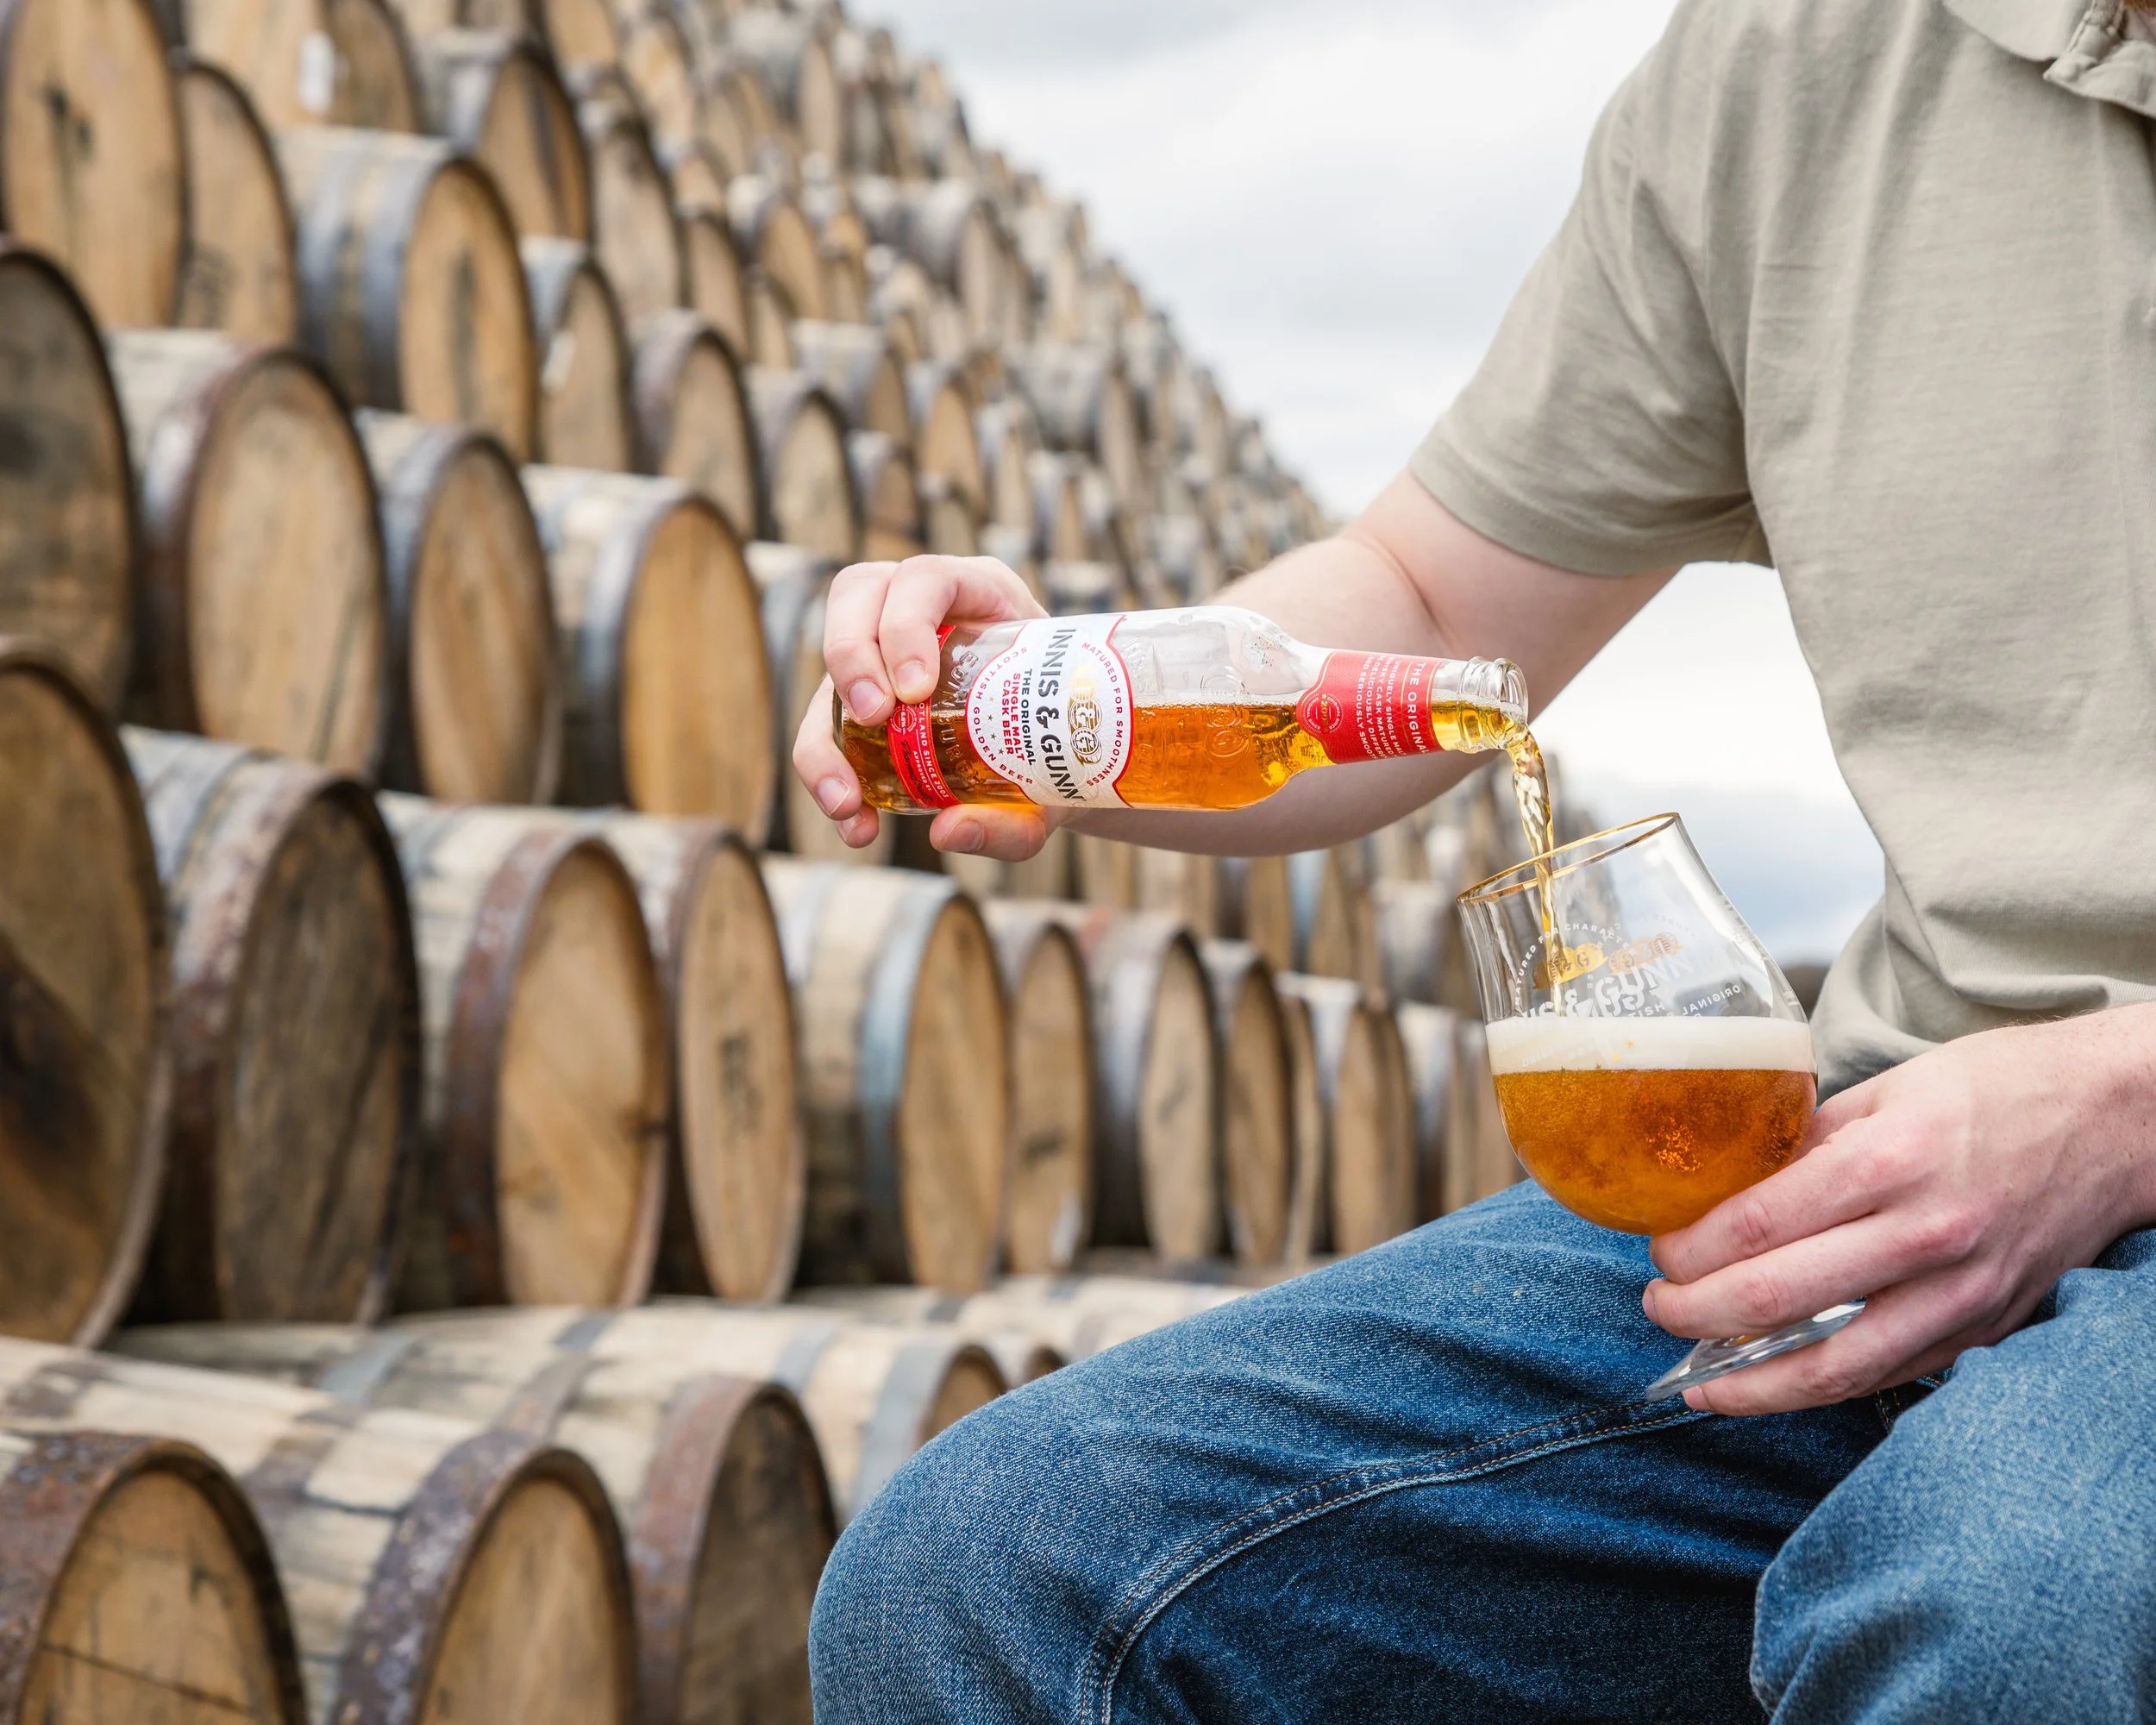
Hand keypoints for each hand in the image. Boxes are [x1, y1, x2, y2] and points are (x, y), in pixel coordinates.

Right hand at [791, 555, 1054, 857]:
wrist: (1064, 759)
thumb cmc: (1064, 749)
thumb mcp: (1054, 783)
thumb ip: (1015, 818)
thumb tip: (948, 832)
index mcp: (982, 594)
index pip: (928, 578)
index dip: (908, 623)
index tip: (915, 689)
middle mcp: (923, 609)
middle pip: (857, 594)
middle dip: (852, 657)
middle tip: (874, 718)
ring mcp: (884, 647)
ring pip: (827, 655)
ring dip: (823, 728)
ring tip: (847, 798)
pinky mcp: (862, 688)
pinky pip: (824, 719)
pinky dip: (827, 771)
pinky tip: (853, 820)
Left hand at [1642, 1005, 2155, 1414]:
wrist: (2122, 1122)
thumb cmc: (2000, 1089)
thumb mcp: (1889, 1088)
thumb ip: (1807, 1140)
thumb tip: (1728, 1180)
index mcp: (1890, 1160)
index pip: (1758, 1222)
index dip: (1691, 1246)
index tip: (1659, 1247)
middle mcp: (1925, 1233)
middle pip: (1779, 1297)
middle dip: (1696, 1312)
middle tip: (1656, 1306)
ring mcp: (1960, 1291)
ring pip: (1834, 1365)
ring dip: (1752, 1383)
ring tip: (1699, 1384)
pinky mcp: (1985, 1327)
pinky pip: (1889, 1373)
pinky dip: (1824, 1389)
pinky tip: (1777, 1386)